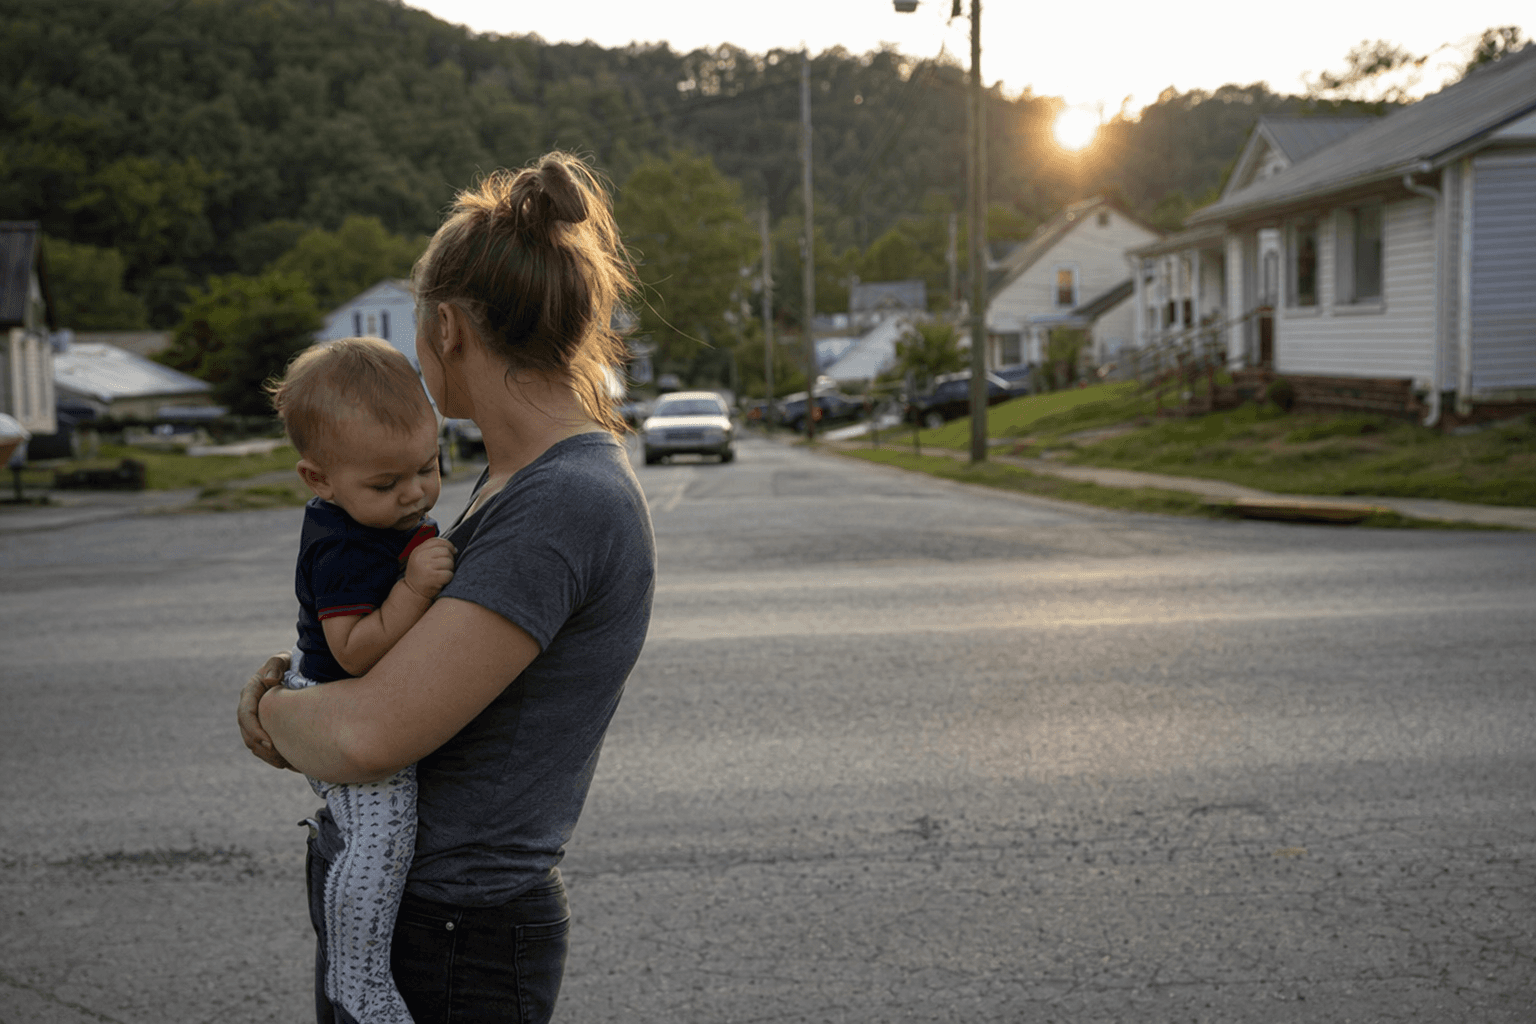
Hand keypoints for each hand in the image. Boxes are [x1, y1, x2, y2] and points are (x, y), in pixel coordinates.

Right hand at [238, 652, 294, 770]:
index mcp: (250, 693)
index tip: (270, 744)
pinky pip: (264, 746)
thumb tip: (269, 680)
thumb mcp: (281, 660)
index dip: (255, 732)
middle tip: (281, 760)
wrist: (295, 669)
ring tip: (286, 764)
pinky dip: (274, 756)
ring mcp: (255, 719)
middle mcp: (249, 708)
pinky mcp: (265, 727)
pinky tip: (290, 763)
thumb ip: (275, 665)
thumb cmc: (289, 663)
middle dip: (263, 749)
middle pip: (248, 734)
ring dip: (268, 756)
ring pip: (254, 744)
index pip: (246, 716)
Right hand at [404, 537, 455, 600]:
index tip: (452, 552)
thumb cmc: (422, 575)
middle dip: (450, 559)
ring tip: (443, 574)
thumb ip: (433, 550)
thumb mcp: (422, 559)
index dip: (448, 545)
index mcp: (418, 551)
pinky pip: (449, 574)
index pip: (437, 541)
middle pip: (445, 551)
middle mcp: (420, 557)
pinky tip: (443, 580)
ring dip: (450, 569)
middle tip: (446, 567)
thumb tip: (455, 549)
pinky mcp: (432, 578)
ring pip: (449, 562)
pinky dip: (449, 578)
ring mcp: (426, 567)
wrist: (413, 592)